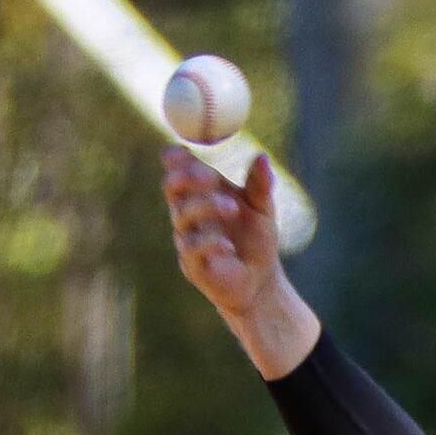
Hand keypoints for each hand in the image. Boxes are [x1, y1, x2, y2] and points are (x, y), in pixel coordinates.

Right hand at [161, 148, 319, 377]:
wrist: (262, 283)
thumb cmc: (258, 242)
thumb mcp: (263, 210)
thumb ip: (260, 185)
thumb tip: (262, 156)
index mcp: (203, 193)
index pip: (178, 169)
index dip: (176, 157)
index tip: (185, 151)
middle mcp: (190, 213)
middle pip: (172, 187)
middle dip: (186, 177)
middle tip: (210, 176)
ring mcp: (188, 238)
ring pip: (181, 216)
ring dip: (205, 207)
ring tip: (233, 209)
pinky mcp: (193, 265)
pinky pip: (192, 248)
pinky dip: (210, 243)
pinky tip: (228, 246)